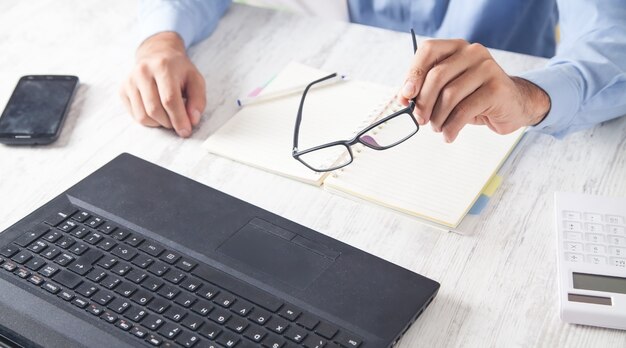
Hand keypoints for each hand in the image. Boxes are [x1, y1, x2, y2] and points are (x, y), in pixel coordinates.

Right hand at [120, 32, 205, 137]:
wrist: (157, 55)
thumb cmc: (179, 71)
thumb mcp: (196, 80)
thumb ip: (198, 100)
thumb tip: (192, 120)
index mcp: (163, 66)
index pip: (169, 100)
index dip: (179, 119)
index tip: (186, 131)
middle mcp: (143, 72)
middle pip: (155, 110)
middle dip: (169, 123)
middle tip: (178, 122)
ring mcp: (130, 81)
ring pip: (143, 116)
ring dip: (159, 123)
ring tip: (168, 116)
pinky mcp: (122, 90)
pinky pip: (135, 116)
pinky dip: (149, 121)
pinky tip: (157, 112)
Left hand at [397, 39, 549, 141]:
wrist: (512, 105)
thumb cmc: (474, 97)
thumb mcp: (448, 89)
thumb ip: (426, 89)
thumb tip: (402, 98)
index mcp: (456, 48)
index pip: (429, 50)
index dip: (413, 73)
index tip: (405, 96)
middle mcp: (473, 53)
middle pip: (437, 76)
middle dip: (423, 103)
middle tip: (420, 120)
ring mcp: (487, 68)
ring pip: (450, 95)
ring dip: (438, 118)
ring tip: (438, 128)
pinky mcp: (497, 88)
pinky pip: (464, 110)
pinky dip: (451, 127)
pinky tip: (449, 135)